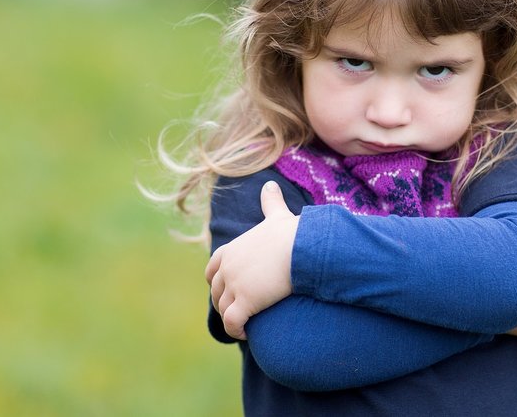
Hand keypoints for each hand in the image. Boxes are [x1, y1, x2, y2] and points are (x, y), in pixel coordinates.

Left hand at [205, 181, 298, 339]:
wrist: (303, 248)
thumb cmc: (293, 233)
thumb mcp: (277, 215)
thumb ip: (270, 202)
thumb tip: (271, 184)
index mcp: (231, 249)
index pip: (212, 269)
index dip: (218, 281)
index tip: (231, 290)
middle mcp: (227, 267)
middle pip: (216, 292)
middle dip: (225, 302)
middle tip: (241, 311)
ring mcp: (234, 285)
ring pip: (224, 309)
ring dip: (232, 318)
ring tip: (246, 325)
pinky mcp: (244, 303)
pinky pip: (232, 324)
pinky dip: (236, 331)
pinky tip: (246, 333)